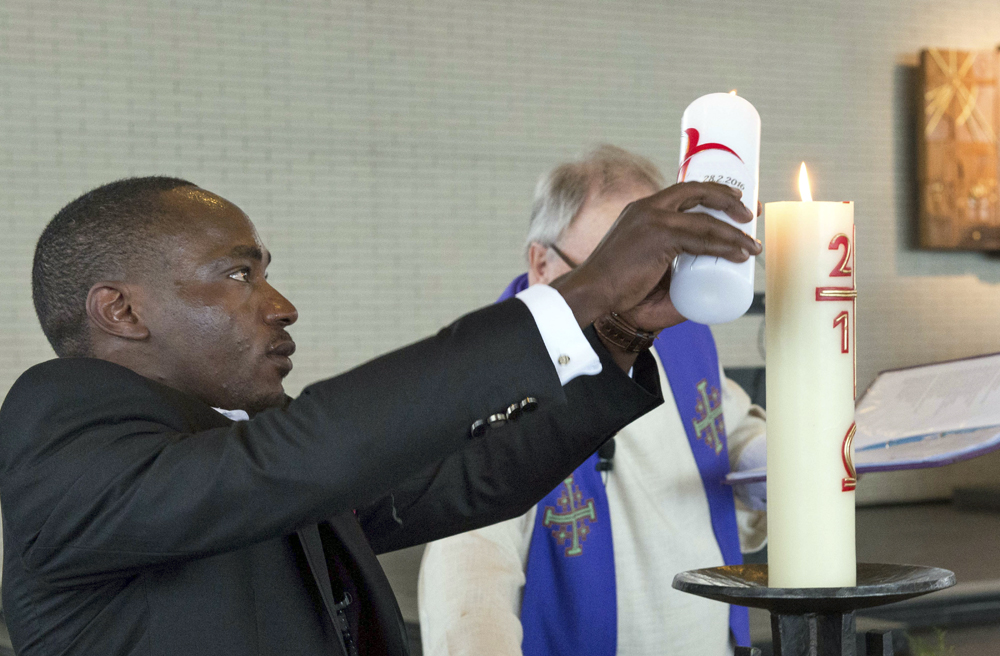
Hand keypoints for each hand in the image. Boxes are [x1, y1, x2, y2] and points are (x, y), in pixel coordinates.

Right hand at [551, 181, 759, 331]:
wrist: (592, 293)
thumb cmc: (616, 288)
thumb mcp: (647, 266)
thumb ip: (671, 266)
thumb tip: (704, 281)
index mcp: (642, 210)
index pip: (682, 192)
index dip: (712, 193)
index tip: (734, 201)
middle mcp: (647, 207)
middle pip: (696, 191)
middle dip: (728, 199)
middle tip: (750, 213)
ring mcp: (653, 218)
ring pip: (705, 220)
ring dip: (734, 232)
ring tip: (751, 245)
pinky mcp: (658, 235)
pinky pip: (701, 237)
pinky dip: (724, 245)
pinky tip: (739, 253)